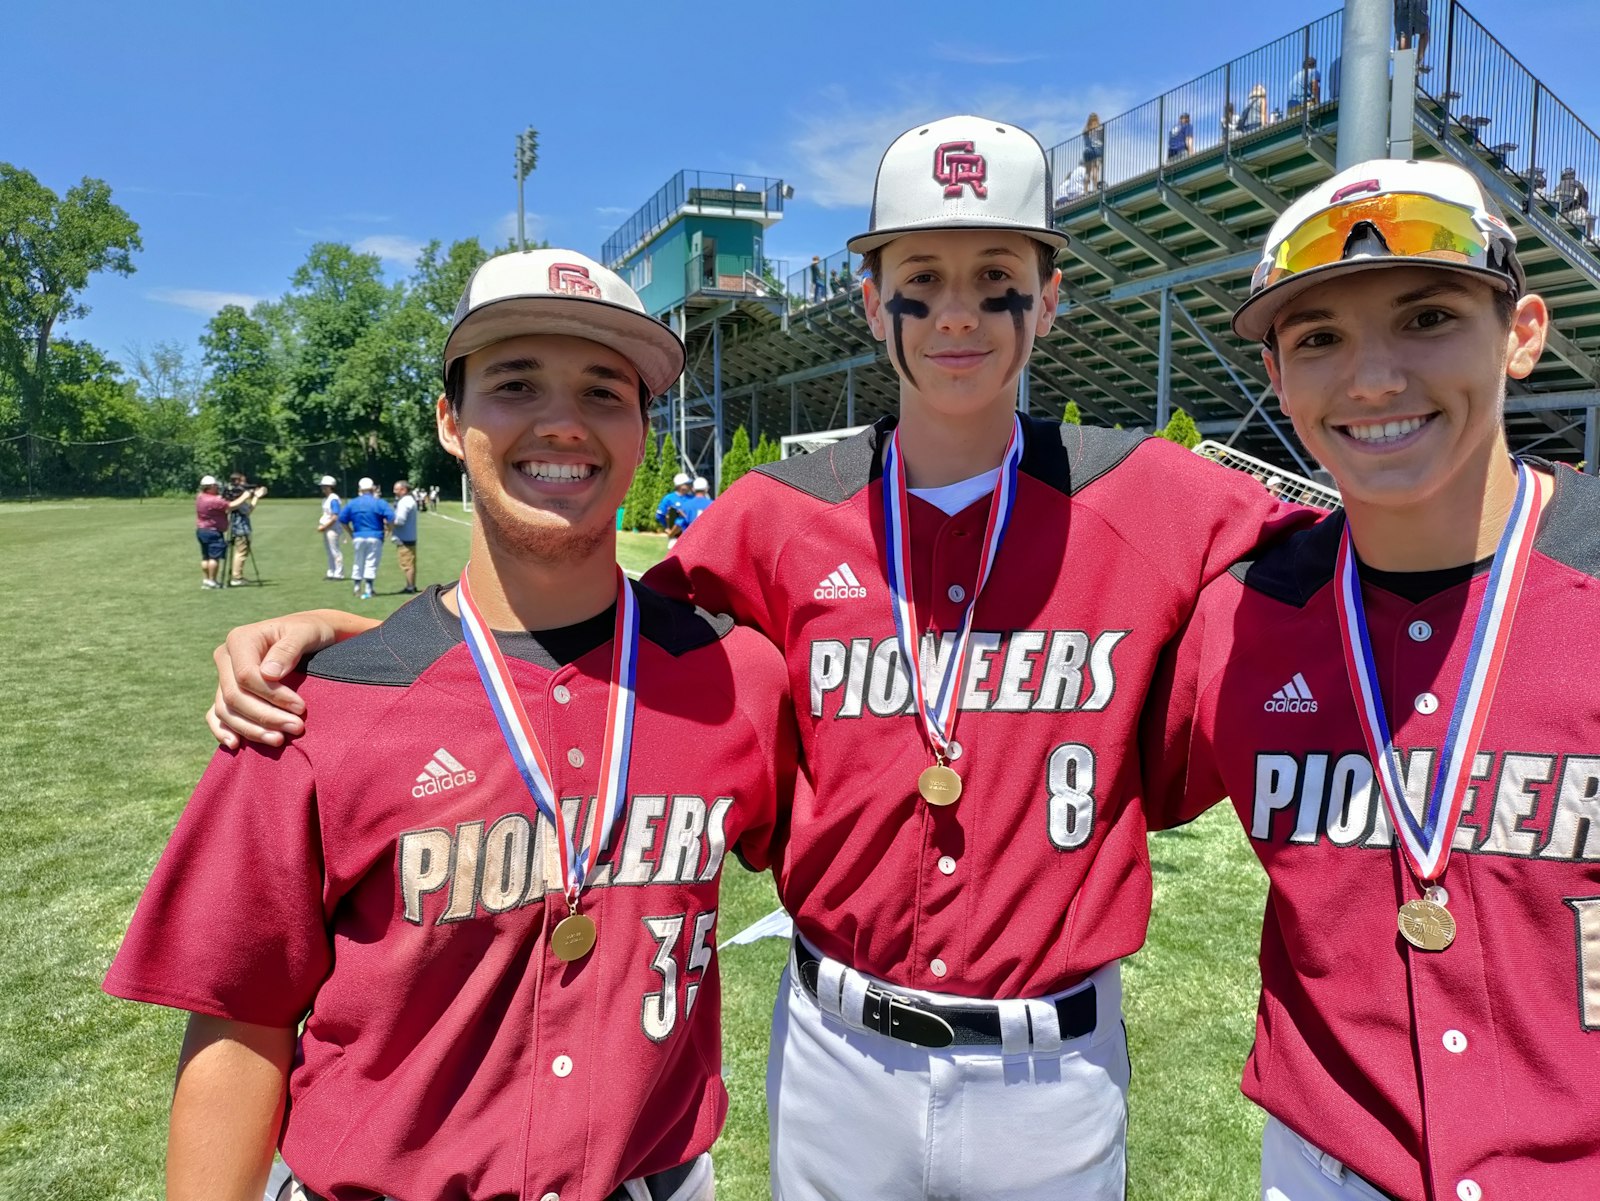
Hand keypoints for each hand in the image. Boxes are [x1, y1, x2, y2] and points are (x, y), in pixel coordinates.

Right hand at [206, 610, 374, 748]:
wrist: (308, 637)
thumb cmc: (309, 632)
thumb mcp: (305, 634)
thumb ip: (288, 649)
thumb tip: (268, 674)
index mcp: (240, 639)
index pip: (246, 675)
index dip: (272, 695)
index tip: (301, 707)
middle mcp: (225, 658)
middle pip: (234, 696)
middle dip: (265, 717)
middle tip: (297, 728)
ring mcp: (223, 677)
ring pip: (226, 710)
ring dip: (251, 730)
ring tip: (280, 740)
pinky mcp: (227, 694)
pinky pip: (217, 715)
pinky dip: (223, 731)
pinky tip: (236, 744)